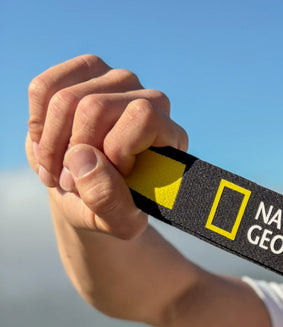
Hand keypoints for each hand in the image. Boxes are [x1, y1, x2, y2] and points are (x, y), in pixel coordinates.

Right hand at [27, 54, 187, 237]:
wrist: (88, 193)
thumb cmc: (111, 208)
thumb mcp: (117, 221)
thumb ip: (108, 200)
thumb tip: (83, 157)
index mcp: (170, 135)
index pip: (142, 117)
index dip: (115, 149)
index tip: (110, 177)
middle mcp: (149, 99)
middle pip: (95, 107)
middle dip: (72, 151)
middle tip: (70, 181)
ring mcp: (117, 82)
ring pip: (65, 99)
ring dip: (50, 143)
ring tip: (57, 169)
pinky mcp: (84, 73)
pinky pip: (43, 88)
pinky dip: (36, 125)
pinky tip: (46, 145)